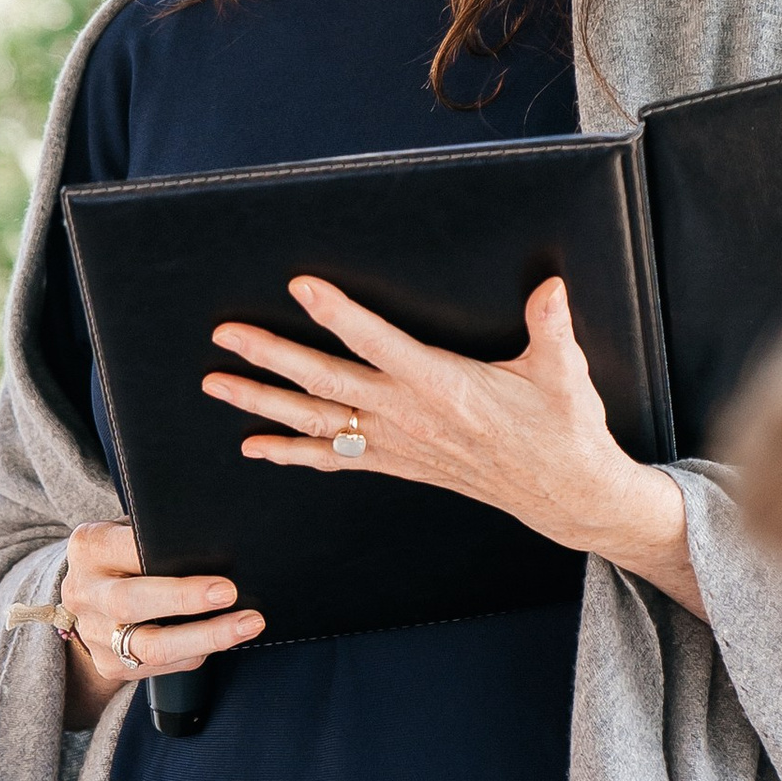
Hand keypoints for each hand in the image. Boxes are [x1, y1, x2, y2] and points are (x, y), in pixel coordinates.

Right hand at [39, 520, 263, 729]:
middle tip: (229, 593)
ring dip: (205, 637)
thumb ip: (155, 538)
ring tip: (246, 625)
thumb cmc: (123, 558)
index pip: (125, 548)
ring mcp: (95, 633)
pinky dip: (197, 652)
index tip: (200, 555)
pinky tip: (224, 640)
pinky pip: (162, 665)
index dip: (162, 555)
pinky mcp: (110, 665)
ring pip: (151, 646)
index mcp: (90, 549)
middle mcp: (85, 593)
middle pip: (131, 602)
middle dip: (184, 599)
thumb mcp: (128, 533)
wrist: (89, 600)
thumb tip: (212, 543)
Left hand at [202, 275, 701, 615]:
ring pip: (317, 421)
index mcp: (443, 386)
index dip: (338, 314)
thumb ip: (551, 326)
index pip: (379, 344)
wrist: (564, 494)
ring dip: (263, 403)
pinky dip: (291, 452)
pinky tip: (255, 447)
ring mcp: (398, 444)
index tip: (301, 286)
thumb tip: (551, 286)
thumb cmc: (563, 429)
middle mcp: (409, 417)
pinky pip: (333, 459)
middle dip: (271, 356)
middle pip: (325, 382)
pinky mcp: (399, 464)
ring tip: (217, 385)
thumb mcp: (563, 373)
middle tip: (226, 335)